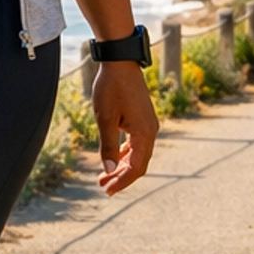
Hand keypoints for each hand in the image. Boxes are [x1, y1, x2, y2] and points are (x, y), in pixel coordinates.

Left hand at [92, 61, 157, 194]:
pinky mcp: (143, 118)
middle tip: (103, 186)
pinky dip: (125, 153)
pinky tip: (114, 158)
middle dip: (121, 177)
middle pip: (139, 164)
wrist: (120, 62)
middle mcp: (151, 131)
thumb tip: (108, 170)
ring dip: (122, 166)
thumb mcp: (105, 120)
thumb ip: (107, 147)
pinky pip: (137, 143)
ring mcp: (148, 124)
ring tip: (105, 175)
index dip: (122, 182)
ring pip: (138, 154)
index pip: (136, 168)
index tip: (107, 190)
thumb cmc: (111, 88)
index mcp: (145, 134)